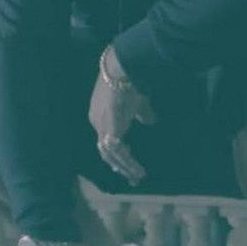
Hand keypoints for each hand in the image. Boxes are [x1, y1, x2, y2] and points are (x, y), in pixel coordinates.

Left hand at [88, 46, 156, 185]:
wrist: (121, 69)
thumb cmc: (128, 80)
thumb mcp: (136, 99)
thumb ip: (141, 112)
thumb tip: (150, 121)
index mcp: (98, 114)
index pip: (104, 136)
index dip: (114, 149)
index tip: (126, 157)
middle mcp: (96, 121)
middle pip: (104, 149)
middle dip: (118, 163)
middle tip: (130, 176)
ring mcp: (101, 126)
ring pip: (110, 153)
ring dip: (124, 166)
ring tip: (137, 176)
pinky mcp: (110, 129)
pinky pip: (119, 152)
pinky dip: (128, 162)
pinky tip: (138, 169)